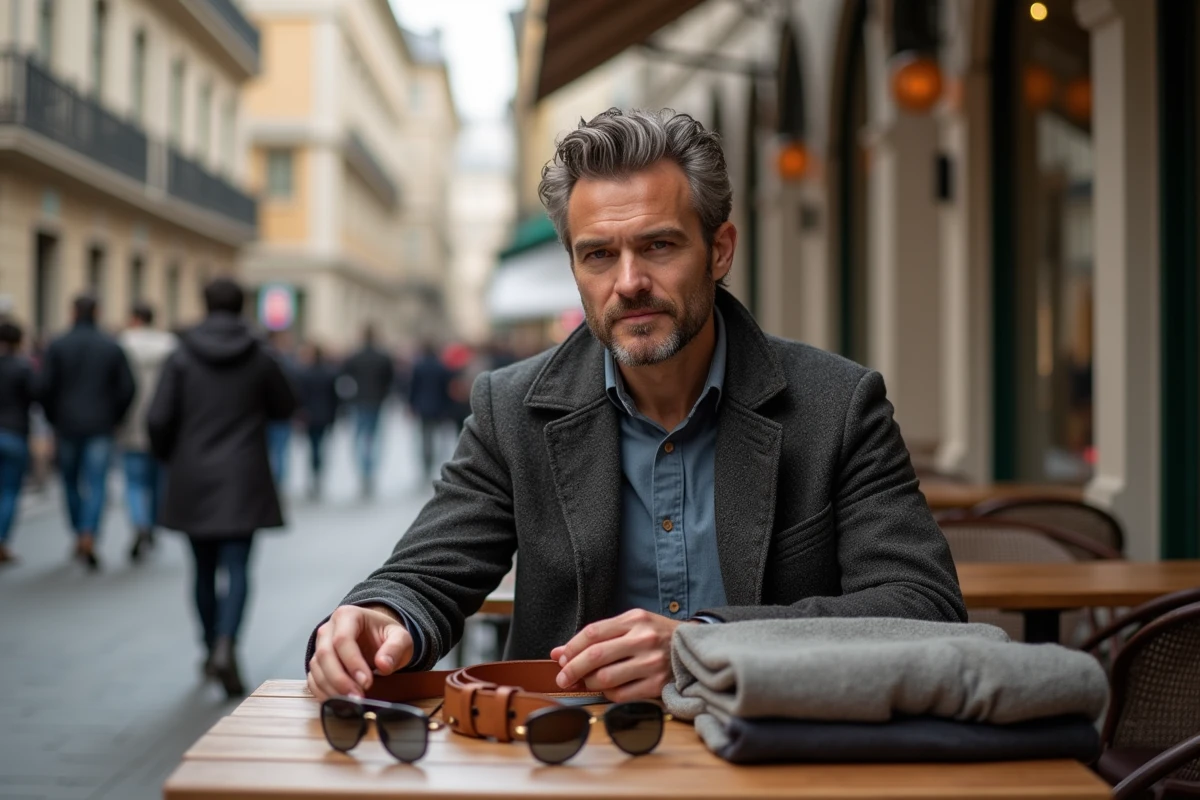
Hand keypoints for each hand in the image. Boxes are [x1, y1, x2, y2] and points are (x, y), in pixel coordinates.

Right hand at [307, 604, 412, 700]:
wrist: (378, 637)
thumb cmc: (387, 636)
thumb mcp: (400, 637)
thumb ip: (395, 648)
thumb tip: (383, 665)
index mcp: (347, 615)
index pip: (343, 639)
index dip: (353, 663)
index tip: (367, 682)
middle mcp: (328, 629)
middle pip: (324, 654)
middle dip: (340, 679)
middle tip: (357, 697)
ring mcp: (319, 645)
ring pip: (316, 668)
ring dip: (332, 688)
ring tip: (351, 702)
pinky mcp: (317, 663)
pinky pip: (313, 679)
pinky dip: (323, 693)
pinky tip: (339, 702)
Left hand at [549, 609, 689, 702]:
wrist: (693, 647)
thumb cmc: (656, 635)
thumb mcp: (631, 626)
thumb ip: (598, 636)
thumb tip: (558, 653)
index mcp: (634, 620)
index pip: (592, 633)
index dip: (571, 647)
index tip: (560, 659)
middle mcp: (643, 639)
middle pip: (596, 655)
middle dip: (572, 669)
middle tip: (562, 678)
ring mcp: (651, 663)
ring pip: (606, 678)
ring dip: (590, 683)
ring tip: (588, 682)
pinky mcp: (657, 684)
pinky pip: (620, 695)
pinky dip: (608, 694)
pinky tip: (608, 689)